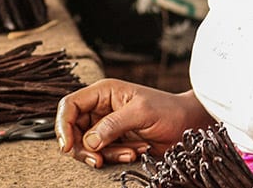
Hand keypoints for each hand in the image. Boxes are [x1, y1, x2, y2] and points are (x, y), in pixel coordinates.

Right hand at [55, 78, 213, 167]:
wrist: (189, 125)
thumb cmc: (168, 110)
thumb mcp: (141, 113)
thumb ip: (112, 125)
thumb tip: (89, 141)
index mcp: (103, 92)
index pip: (70, 105)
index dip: (63, 125)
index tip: (67, 146)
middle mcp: (101, 108)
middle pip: (74, 128)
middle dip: (83, 147)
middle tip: (98, 160)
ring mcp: (107, 125)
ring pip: (88, 145)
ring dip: (105, 154)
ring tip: (130, 152)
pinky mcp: (115, 140)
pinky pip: (103, 153)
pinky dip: (115, 157)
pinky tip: (135, 152)